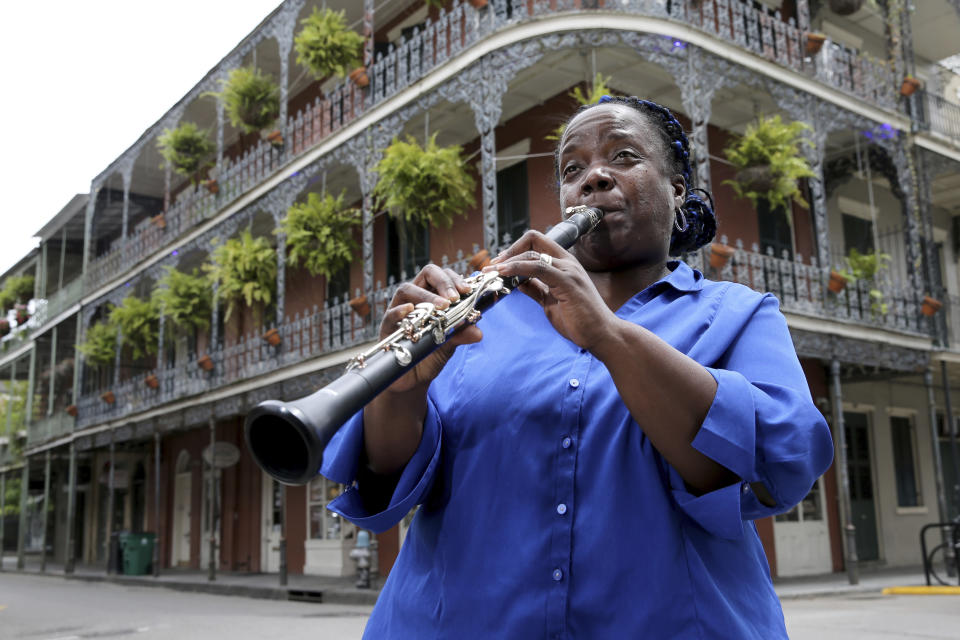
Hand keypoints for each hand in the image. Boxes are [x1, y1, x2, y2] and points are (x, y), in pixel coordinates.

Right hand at [379, 264, 481, 393]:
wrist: (414, 379)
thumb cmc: (431, 354)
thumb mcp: (451, 343)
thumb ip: (462, 334)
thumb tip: (478, 331)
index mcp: (433, 297)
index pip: (444, 276)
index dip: (455, 279)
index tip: (466, 291)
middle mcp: (416, 299)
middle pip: (427, 274)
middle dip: (443, 282)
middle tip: (454, 298)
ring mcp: (400, 311)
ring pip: (406, 290)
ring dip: (425, 296)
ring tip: (441, 307)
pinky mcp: (387, 327)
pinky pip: (390, 314)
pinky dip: (400, 311)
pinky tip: (410, 311)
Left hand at [485, 230, 617, 350]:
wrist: (602, 335)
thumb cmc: (579, 320)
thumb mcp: (551, 301)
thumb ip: (536, 288)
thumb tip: (517, 282)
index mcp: (564, 264)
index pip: (537, 242)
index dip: (515, 249)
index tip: (499, 264)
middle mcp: (567, 262)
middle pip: (533, 239)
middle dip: (508, 251)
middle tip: (491, 268)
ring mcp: (568, 270)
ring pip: (532, 253)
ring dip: (507, 261)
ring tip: (491, 272)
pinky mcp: (568, 282)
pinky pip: (538, 268)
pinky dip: (517, 268)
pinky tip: (504, 273)